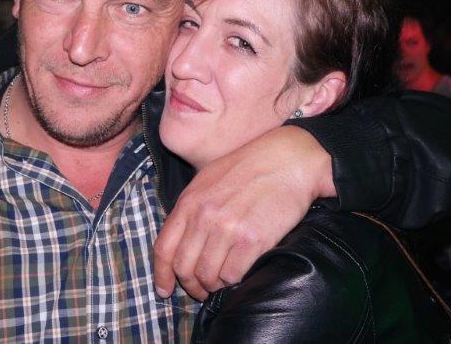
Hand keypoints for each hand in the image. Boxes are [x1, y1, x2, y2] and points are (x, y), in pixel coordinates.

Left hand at [153, 125, 335, 300]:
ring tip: (222, 283)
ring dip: (214, 285)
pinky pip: (233, 275)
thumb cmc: (250, 167)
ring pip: (208, 276)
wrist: (289, 159)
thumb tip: (181, 238)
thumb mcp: (209, 179)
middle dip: (191, 286)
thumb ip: (192, 207)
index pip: (164, 248)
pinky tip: (239, 276)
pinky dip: (233, 282)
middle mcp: (204, 216)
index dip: (162, 274)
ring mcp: (228, 228)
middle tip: (201, 290)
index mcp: (190, 201)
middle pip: (184, 267)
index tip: (164, 290)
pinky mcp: (253, 239)